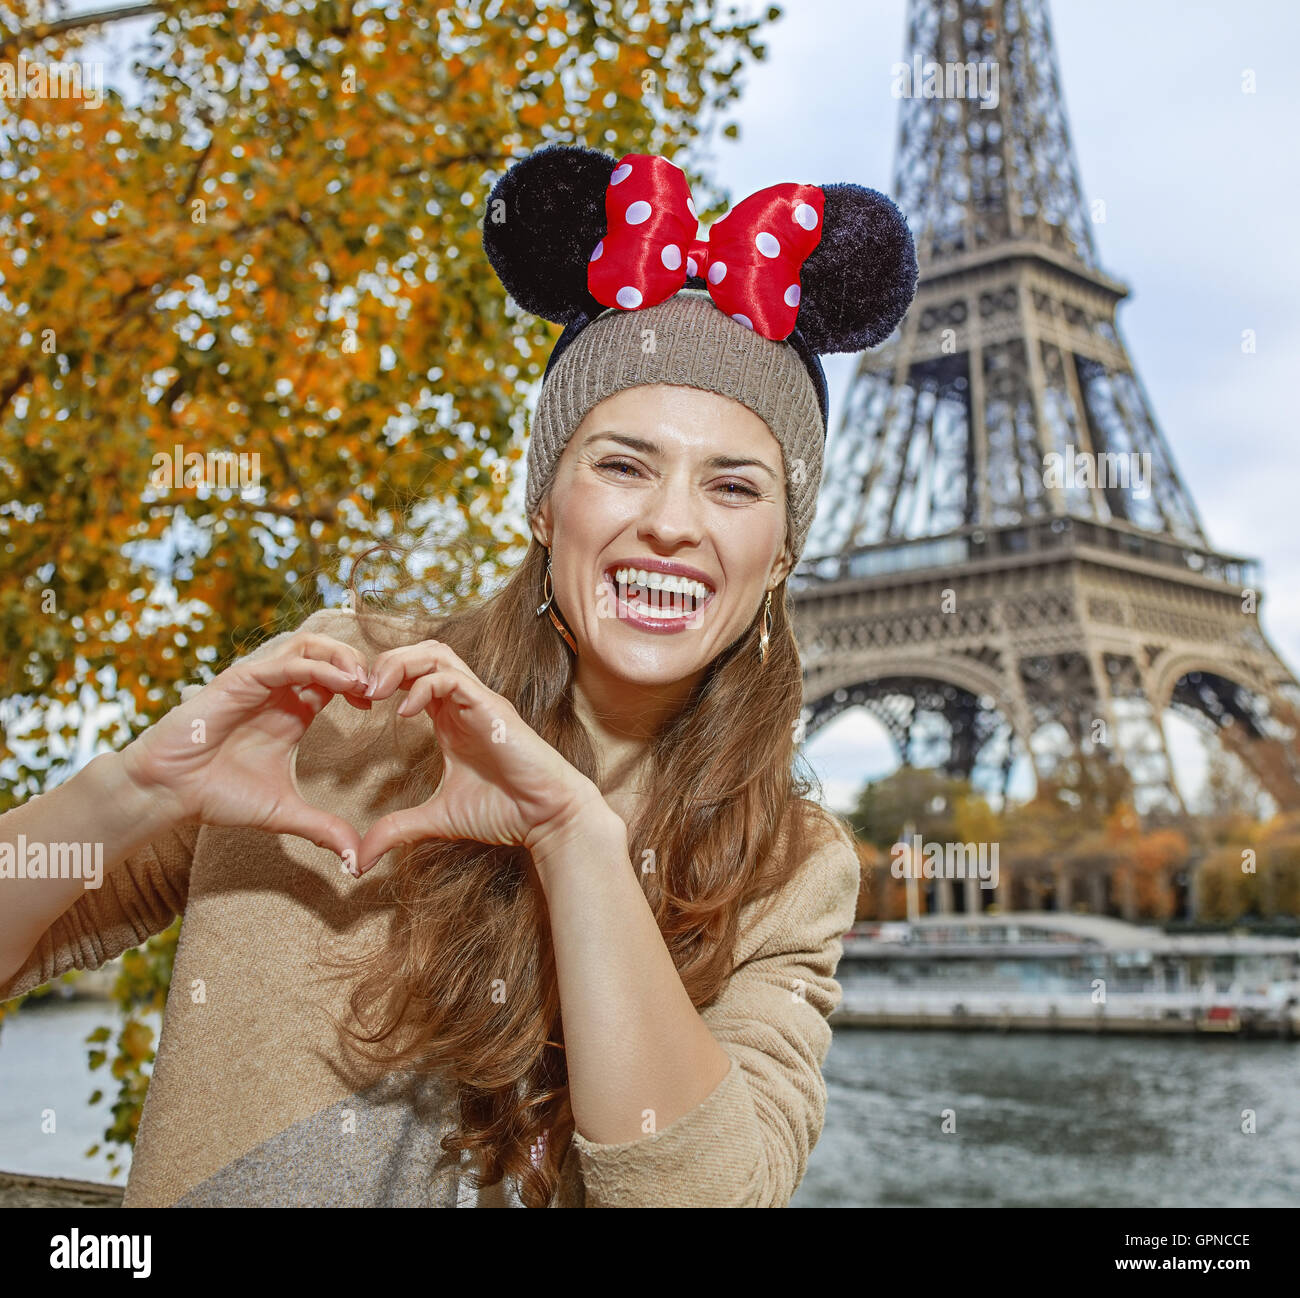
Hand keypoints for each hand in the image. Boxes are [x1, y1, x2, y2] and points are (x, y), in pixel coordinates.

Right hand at [119, 630, 374, 861]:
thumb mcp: (284, 813)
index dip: (364, 685)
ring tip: (366, 683)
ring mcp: (260, 681)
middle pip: (329, 651)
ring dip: (344, 657)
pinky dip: (320, 667)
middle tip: (383, 690)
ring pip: (310, 645)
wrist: (167, 793)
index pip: (338, 678)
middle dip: (361, 664)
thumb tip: (356, 860)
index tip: (383, 707)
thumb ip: (322, 829)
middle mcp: (279, 690)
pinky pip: (288, 662)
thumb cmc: (217, 795)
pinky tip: (344, 684)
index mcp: (293, 710)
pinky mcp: (240, 680)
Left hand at [355, 639, 604, 873]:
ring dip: (400, 664)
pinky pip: (452, 678)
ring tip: (376, 691)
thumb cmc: (503, 811)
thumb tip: (359, 860)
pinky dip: (423, 687)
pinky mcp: (491, 707)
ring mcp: (478, 701)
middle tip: (358, 691)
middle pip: (421, 652)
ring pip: (435, 654)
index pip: (412, 674)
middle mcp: (463, 702)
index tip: (355, 704)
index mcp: (449, 718)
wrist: (545, 818)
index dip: (380, 679)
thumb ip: (397, 829)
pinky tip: (404, 714)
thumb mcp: (436, 819)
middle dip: (385, 662)